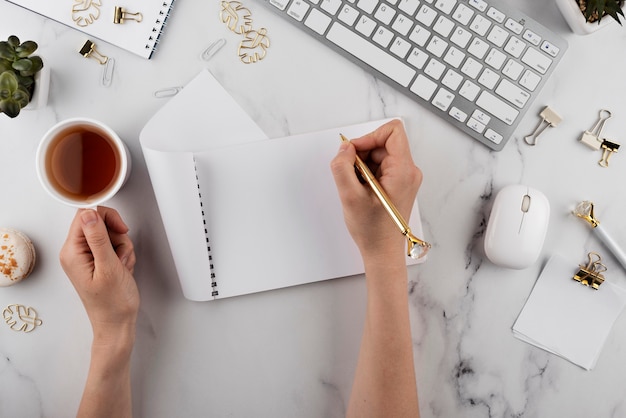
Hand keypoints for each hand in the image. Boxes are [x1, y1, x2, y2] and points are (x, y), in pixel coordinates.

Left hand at [59, 207, 138, 346]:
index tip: (120, 229)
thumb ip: (98, 238)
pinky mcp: (97, 260)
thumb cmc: (112, 303)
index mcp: (72, 252)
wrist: (117, 323)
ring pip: (109, 233)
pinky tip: (123, 267)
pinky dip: (122, 253)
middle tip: (121, 252)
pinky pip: (112, 245)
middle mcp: (75, 252)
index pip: (85, 215)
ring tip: (122, 265)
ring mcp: (86, 256)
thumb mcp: (108, 267)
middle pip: (98, 222)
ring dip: (122, 246)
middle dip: (116, 234)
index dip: (106, 218)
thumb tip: (89, 213)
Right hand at [330, 120, 421, 260]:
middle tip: (350, 174)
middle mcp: (409, 171)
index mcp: (403, 171)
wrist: (382, 252)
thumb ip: (343, 167)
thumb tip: (345, 148)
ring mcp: (405, 178)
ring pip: (380, 155)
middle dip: (362, 154)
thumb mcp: (350, 196)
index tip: (354, 152)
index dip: (369, 136)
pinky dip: (366, 173)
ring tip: (356, 187)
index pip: (392, 131)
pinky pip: (380, 167)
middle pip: (383, 143)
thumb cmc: (373, 231)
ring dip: (362, 165)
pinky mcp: (399, 184)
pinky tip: (360, 190)